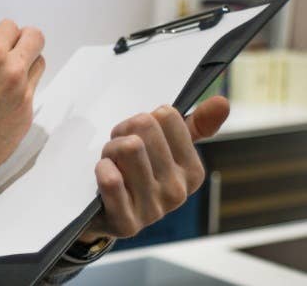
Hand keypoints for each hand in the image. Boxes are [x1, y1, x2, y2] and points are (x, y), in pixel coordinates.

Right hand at [0, 19, 45, 172]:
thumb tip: (0, 52)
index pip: (10, 27)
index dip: (4, 35)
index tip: (0, 43)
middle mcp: (11, 68)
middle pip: (35, 38)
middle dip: (25, 42)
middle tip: (15, 52)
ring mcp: (24, 91)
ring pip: (38, 64)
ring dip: (27, 66)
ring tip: (8, 81)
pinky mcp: (29, 112)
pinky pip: (31, 92)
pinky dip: (21, 93)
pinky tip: (3, 106)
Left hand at [79, 96, 229, 242]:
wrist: (107, 215)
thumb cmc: (138, 173)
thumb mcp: (166, 149)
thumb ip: (195, 125)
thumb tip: (222, 101)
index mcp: (193, 172)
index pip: (166, 116)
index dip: (143, 120)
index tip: (138, 137)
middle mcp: (177, 192)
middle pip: (144, 127)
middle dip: (123, 133)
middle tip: (119, 152)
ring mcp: (153, 209)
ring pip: (127, 148)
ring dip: (110, 149)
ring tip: (111, 163)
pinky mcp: (126, 222)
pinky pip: (112, 181)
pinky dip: (102, 169)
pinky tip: (104, 176)